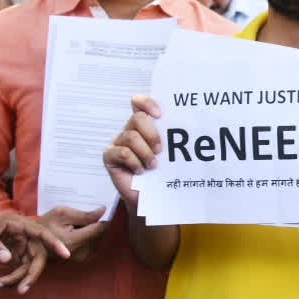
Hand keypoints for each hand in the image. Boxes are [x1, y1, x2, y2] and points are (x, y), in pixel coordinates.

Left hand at [0, 215, 69, 292]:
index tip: (65, 254)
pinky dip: (11, 279)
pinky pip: (20, 270)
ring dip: (17, 278)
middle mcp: (21, 235)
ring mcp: (18, 246)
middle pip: (38, 254)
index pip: (41, 233)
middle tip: (22, 289)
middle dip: (32, 273)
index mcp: (16, 224)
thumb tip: (7, 259)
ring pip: (29, 265)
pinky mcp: (14, 257)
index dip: (54, 243)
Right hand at [38, 206, 108, 262]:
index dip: (103, 218)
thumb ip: (84, 214)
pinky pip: (94, 244)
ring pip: (99, 239)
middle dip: (95, 224)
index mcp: (72, 241)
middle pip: (100, 234)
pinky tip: (78, 233)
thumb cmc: (45, 224)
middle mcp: (78, 252)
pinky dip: (90, 237)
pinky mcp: (82, 259)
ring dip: (93, 230)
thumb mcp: (61, 213)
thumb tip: (104, 210)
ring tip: (77, 226)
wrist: (34, 241)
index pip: (99, 228)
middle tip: (81, 219)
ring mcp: (81, 257)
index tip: (101, 210)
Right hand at [103, 95, 162, 211]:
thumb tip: (189, 131)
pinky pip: (123, 153)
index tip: (160, 114)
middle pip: (138, 118)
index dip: (147, 103)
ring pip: (131, 137)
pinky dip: (135, 162)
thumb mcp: (168, 153)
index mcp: (143, 125)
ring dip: (146, 153)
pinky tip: (141, 171)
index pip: (139, 103)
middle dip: (152, 134)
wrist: (149, 196)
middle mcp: (129, 130)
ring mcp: (117, 142)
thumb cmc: (160, 172)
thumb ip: (171, 139)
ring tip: (153, 165)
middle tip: (160, 150)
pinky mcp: (109, 156)